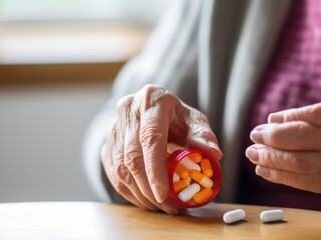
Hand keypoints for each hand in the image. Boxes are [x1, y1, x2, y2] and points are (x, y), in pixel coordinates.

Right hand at [101, 84, 221, 213]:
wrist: (153, 110)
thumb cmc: (177, 117)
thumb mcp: (195, 121)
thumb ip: (203, 136)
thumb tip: (213, 154)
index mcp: (151, 100)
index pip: (150, 137)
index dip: (155, 168)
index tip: (162, 194)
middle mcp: (127, 110)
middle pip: (132, 156)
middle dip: (149, 188)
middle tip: (168, 207)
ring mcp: (112, 127)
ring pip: (119, 168)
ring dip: (139, 193)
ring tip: (160, 206)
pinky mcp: (107, 144)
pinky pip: (113, 173)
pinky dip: (129, 191)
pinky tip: (146, 199)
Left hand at [246, 99, 320, 217]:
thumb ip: (305, 118)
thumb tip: (271, 120)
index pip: (311, 114)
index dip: (284, 120)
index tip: (264, 125)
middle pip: (303, 137)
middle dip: (272, 138)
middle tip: (254, 137)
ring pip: (300, 161)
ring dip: (271, 158)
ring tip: (253, 154)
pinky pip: (304, 180)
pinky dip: (279, 176)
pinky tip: (263, 170)